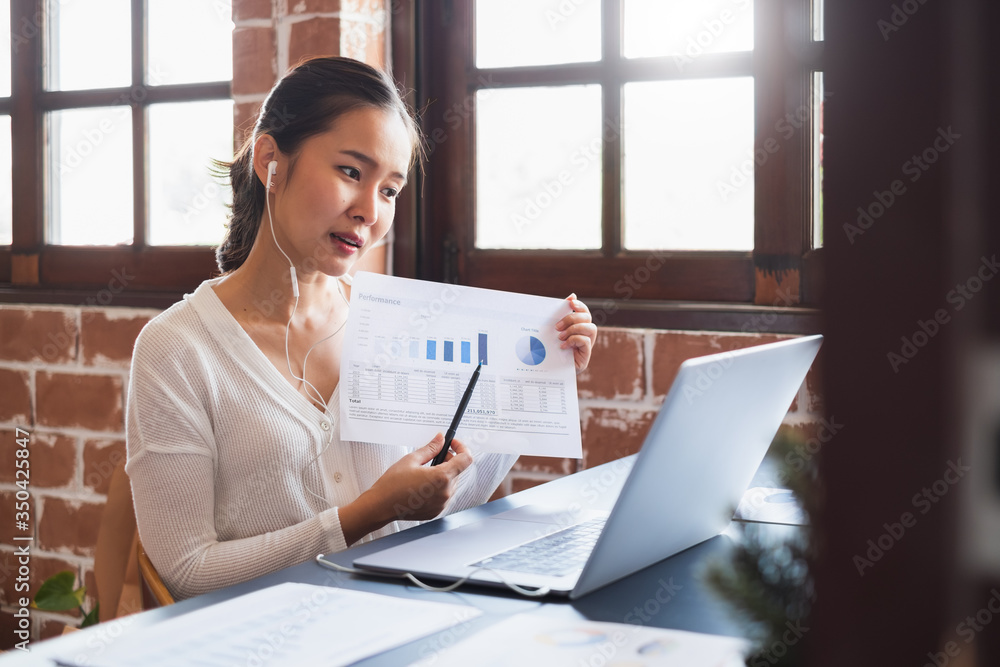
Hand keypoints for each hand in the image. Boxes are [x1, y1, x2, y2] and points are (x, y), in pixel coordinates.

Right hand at [340, 434, 471, 544]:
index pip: (466, 459)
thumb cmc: (392, 485)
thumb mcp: (411, 459)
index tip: (454, 444)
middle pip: (458, 470)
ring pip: (452, 483)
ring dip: (443, 474)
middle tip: (433, 456)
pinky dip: (438, 487)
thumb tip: (440, 439)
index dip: (462, 448)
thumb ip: (430, 448)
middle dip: (449, 460)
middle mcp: (445, 492)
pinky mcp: (437, 511)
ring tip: (425, 472)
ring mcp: (442, 504)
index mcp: (441, 477)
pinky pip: (444, 495)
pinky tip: (423, 485)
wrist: (381, 506)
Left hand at [556, 294, 596, 372]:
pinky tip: (563, 346)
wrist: (550, 372)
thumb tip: (572, 295)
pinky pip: (586, 341)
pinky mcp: (586, 355)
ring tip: (560, 336)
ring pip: (591, 328)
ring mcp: (587, 345)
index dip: (580, 305)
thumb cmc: (552, 349)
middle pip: (587, 318)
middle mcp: (586, 335)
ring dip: (574, 329)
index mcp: (579, 327)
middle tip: (557, 326)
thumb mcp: (554, 331)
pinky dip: (574, 340)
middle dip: (572, 318)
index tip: (570, 302)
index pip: (584, 312)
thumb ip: (561, 315)